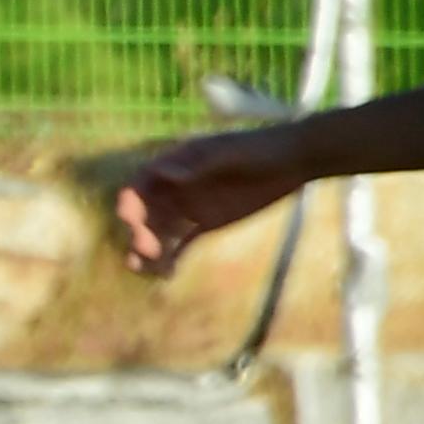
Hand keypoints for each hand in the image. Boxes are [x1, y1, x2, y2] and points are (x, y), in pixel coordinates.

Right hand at [107, 129, 303, 276]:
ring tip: (148, 271)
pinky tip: (168, 275)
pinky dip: (171, 259)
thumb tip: (164, 174)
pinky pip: (181, 244)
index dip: (130, 201)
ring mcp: (189, 207)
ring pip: (158, 232)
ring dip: (149, 250)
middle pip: (145, 213)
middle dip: (141, 232)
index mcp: (175, 165)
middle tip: (150, 251)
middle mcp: (175, 187)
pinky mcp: (205, 224)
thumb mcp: (230, 153)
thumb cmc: (260, 149)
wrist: (293, 161)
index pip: (141, 184)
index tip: (130, 220)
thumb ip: (198, 165)